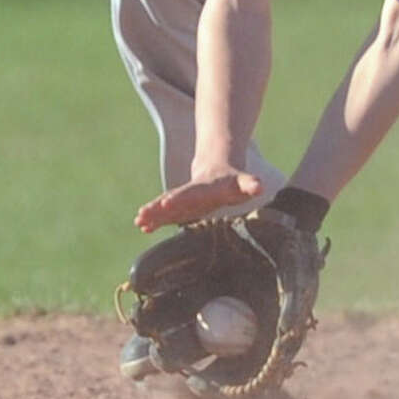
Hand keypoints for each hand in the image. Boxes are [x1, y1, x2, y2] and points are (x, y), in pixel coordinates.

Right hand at [134, 172, 263, 232]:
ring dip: (152, 214)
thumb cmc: (234, 182)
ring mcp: (182, 200)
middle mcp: (189, 194)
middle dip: (158, 207)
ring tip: (138, 221)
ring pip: (164, 207)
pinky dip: (155, 220)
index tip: (165, 203)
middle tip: (142, 214)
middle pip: (171, 200)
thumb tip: (260, 186)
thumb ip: (250, 184)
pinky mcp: (179, 208)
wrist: (219, 171)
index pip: (189, 194)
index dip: (178, 199)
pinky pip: (165, 214)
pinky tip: (143, 227)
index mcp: (203, 189)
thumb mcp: (244, 182)